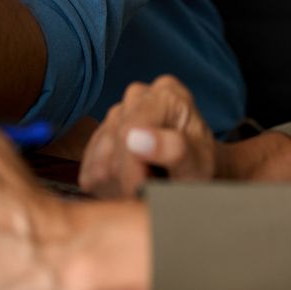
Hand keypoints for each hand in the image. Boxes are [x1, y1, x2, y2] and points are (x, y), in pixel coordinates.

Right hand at [78, 74, 217, 198]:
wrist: (193, 171)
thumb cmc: (200, 167)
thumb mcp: (198, 163)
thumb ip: (174, 149)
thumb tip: (136, 139)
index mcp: (167, 94)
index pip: (131, 128)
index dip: (130, 167)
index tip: (139, 194)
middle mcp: (138, 95)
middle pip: (113, 143)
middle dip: (127, 178)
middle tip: (150, 195)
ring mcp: (116, 112)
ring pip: (98, 158)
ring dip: (117, 184)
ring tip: (144, 189)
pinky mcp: (100, 134)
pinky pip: (89, 167)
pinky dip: (107, 185)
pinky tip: (130, 186)